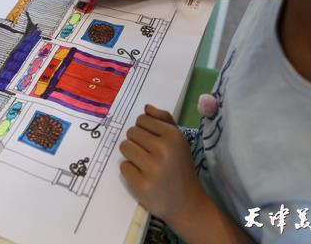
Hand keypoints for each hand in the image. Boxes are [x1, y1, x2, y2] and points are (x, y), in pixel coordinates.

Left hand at [119, 104, 207, 223]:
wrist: (186, 203)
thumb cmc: (180, 167)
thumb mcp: (179, 140)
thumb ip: (164, 120)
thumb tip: (146, 107)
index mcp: (173, 136)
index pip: (142, 119)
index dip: (144, 129)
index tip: (153, 141)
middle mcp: (163, 149)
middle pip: (131, 132)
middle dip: (137, 142)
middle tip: (149, 154)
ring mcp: (151, 168)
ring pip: (124, 147)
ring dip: (131, 155)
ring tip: (144, 164)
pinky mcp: (141, 184)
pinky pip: (123, 166)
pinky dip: (130, 171)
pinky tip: (143, 177)